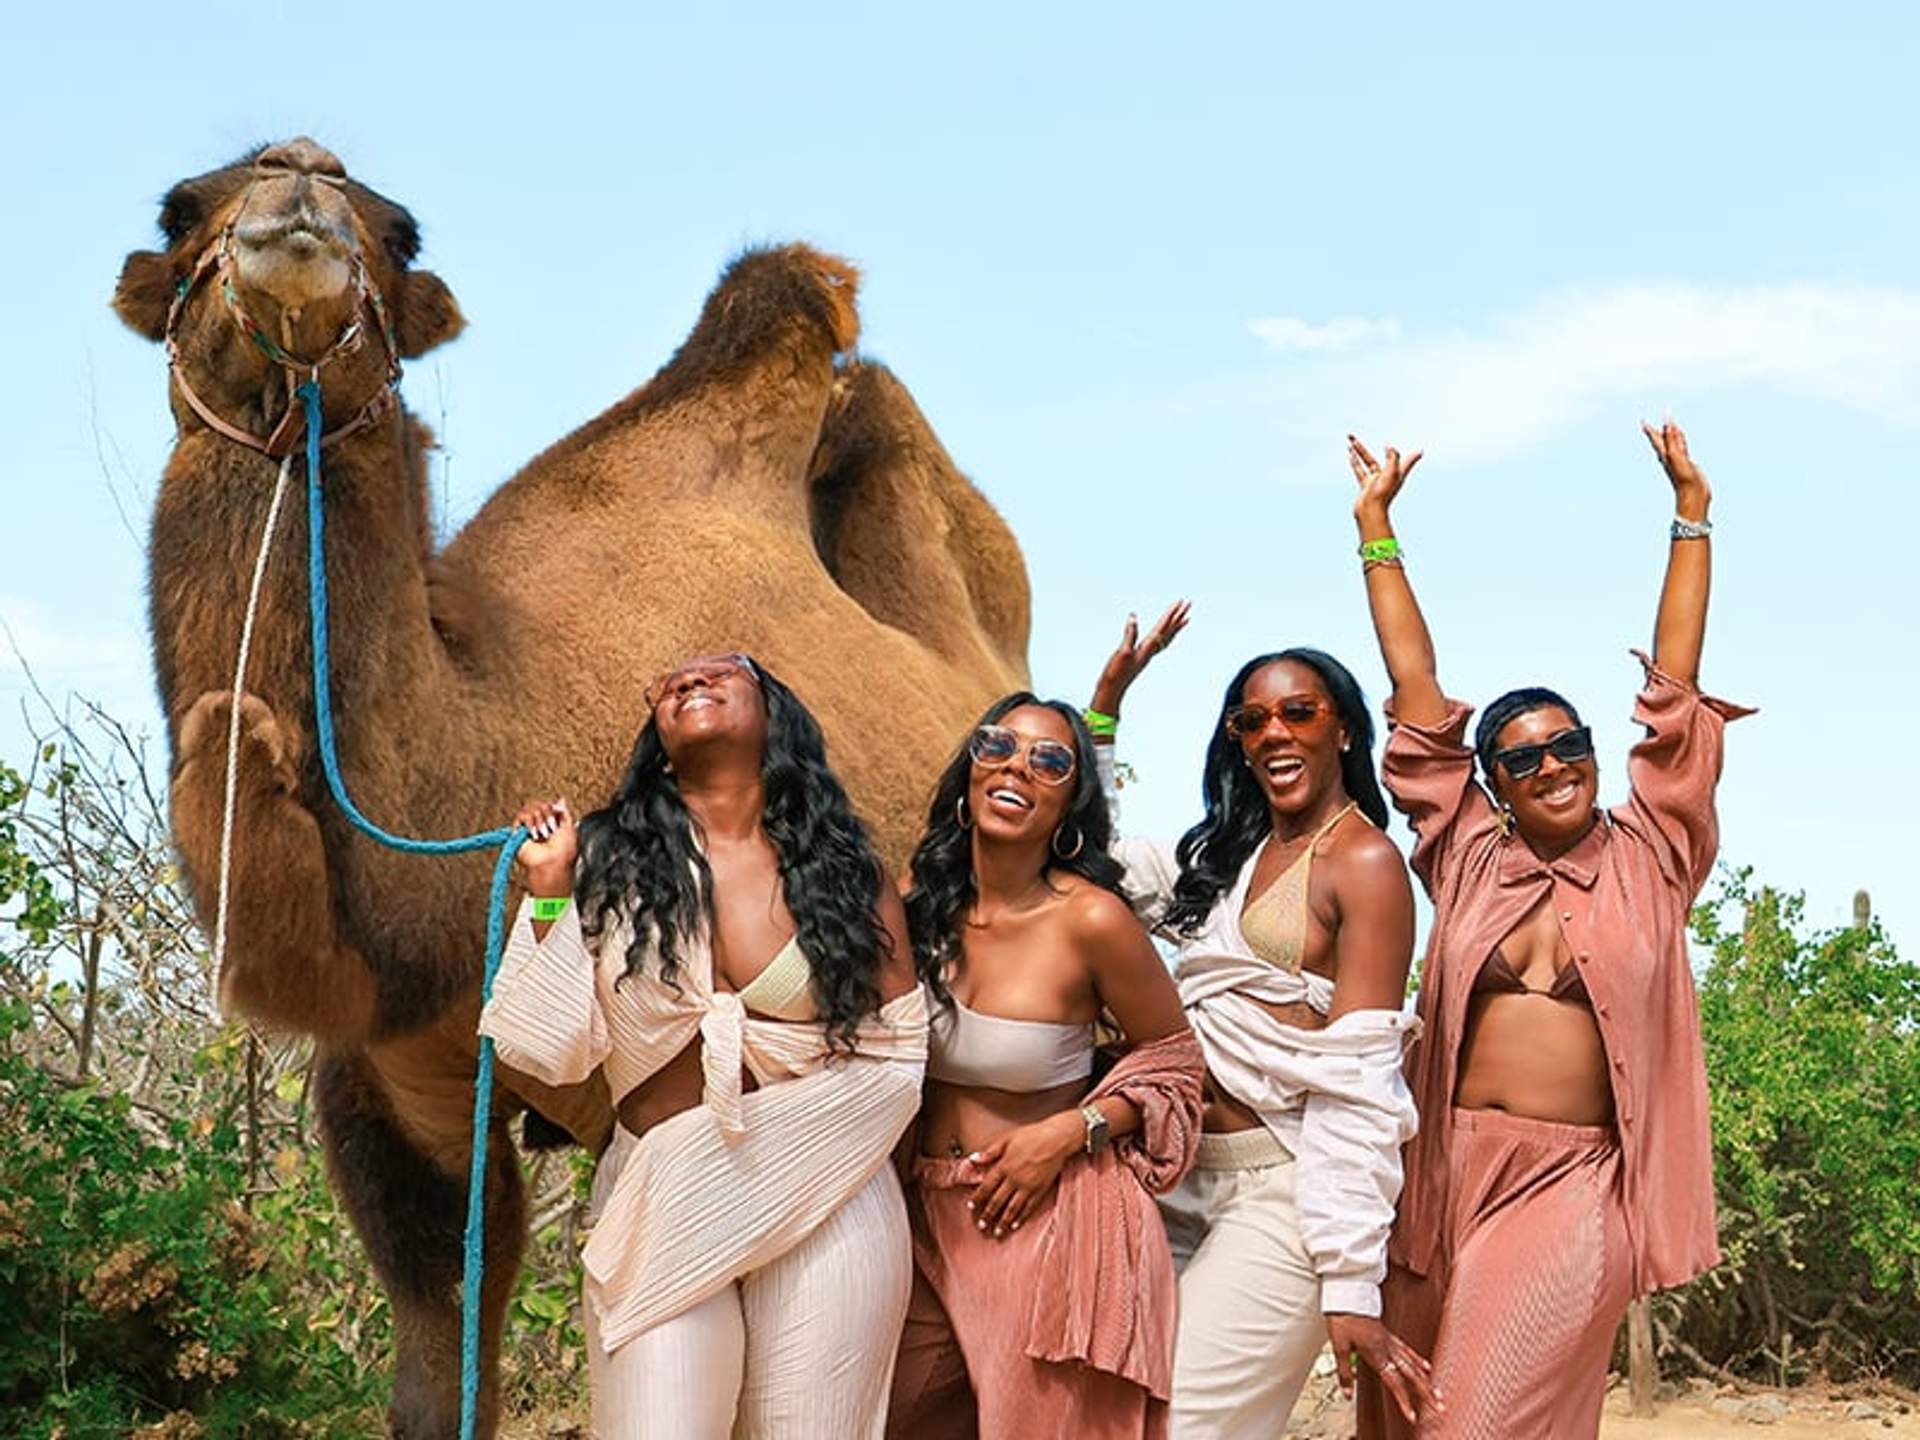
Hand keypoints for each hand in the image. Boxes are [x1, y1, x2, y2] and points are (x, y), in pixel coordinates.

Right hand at [513, 798, 576, 895]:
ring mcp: (527, 828)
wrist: (553, 862)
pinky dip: (530, 822)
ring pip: (530, 807)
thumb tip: (561, 799)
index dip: (552, 809)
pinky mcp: (517, 833)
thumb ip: (564, 812)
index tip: (557, 822)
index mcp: (550, 823)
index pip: (547, 805)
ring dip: (540, 819)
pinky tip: (534, 834)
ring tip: (544, 833)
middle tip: (552, 827)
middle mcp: (538, 824)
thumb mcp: (570, 827)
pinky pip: (521, 815)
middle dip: (547, 813)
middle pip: (538, 803)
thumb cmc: (564, 850)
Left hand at [967, 1112, 1080, 1237]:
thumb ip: (989, 1152)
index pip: (986, 1186)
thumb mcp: (1007, 1139)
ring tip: (997, 1232)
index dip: (978, 1198)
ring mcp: (1028, 1187)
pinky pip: (1028, 1208)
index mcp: (1004, 1166)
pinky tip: (1015, 1225)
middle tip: (981, 1226)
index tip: (971, 1207)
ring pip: (1012, 1208)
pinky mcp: (1040, 1190)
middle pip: (997, 1201)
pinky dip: (1021, 1218)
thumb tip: (973, 1159)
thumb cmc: (1033, 1135)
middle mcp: (1014, 1179)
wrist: (1057, 1139)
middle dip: (988, 1215)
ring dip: (1003, 1222)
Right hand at [1090, 601, 1189, 717]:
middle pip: (1169, 631)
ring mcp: (1146, 655)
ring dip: (1175, 626)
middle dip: (1178, 616)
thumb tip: (1133, 617)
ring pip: (1166, 638)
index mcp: (1147, 648)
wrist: (1111, 690)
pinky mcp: (1141, 657)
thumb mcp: (1122, 652)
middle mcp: (1150, 651)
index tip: (1180, 602)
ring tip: (1183, 618)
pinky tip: (1161, 634)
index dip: (1171, 614)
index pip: (1163, 627)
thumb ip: (1130, 634)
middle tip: (1187, 603)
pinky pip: (1158, 643)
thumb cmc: (1116, 673)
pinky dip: (1164, 636)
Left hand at [1326, 1312, 1441, 1426]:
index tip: (1414, 1417)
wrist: (1347, 1292)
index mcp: (1377, 1354)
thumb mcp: (1338, 1346)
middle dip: (1426, 1393)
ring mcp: (1390, 1341)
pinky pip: (1408, 1351)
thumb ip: (1345, 1373)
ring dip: (1426, 1380)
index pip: (1394, 1382)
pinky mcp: (1389, 1335)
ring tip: (1438, 1393)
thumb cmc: (1342, 1318)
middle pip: (1411, 1375)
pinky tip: (1427, 1367)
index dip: (1404, 1401)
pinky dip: (1419, 1360)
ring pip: (1413, 1364)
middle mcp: (1388, 1349)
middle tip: (1440, 1407)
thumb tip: (1347, 1395)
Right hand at [1349, 435, 1422, 528]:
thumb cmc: (1382, 495)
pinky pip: (1360, 471)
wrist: (1370, 512)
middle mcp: (1387, 476)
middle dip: (1363, 448)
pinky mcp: (1366, 486)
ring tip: (1350, 441)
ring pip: (1365, 462)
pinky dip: (1355, 463)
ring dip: (1358, 451)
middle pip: (1374, 458)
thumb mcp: (1391, 473)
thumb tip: (1390, 447)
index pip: (1406, 461)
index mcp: (1396, 474)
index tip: (1419, 452)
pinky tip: (1350, 456)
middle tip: (1354, 437)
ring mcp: (1375, 480)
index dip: (1412, 457)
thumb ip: (1393, 458)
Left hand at [1641, 418, 1710, 518]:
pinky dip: (1682, 441)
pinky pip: (1683, 448)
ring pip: (1674, 442)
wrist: (1693, 494)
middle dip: (1661, 428)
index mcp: (1664, 454)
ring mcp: (1678, 459)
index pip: (1655, 438)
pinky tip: (1681, 440)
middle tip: (1659, 418)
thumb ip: (1671, 439)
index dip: (1649, 429)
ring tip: (1670, 424)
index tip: (1642, 420)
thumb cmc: (1682, 477)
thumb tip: (1666, 424)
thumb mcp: (1675, 455)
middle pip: (1664, 438)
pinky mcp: (1687, 463)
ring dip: (1672, 433)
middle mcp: (1669, 456)